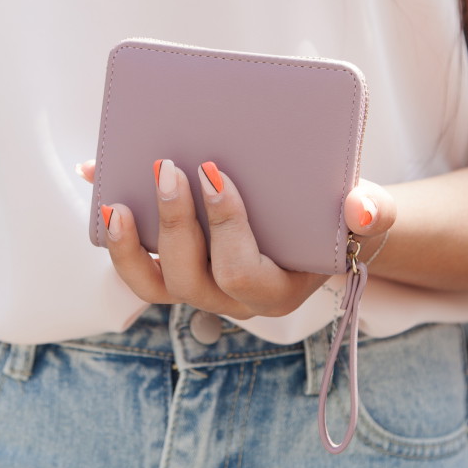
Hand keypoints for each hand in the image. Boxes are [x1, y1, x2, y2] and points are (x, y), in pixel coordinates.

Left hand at [76, 158, 395, 318]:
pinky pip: (134, 260)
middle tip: (167, 167)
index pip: (241, 271)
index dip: (225, 227)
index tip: (215, 172)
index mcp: (275, 292)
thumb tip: (358, 207)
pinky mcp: (171, 269)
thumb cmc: (335, 217)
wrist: (316, 225)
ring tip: (113, 201)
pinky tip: (97, 182)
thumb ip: (370, 211)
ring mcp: (195, 288)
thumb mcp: (365, 212)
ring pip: (150, 284)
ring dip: (125, 246)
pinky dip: (112, 228)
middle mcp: (230, 300)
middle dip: (174, 224)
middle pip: (189, 278)